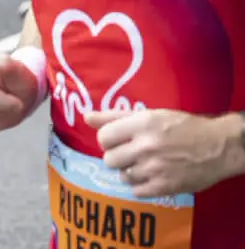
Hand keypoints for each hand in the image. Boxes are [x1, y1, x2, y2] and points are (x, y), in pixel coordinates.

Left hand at [86, 109, 244, 197]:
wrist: (219, 146)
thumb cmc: (182, 127)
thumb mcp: (150, 114)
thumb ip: (115, 116)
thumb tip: (86, 117)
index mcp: (142, 124)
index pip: (103, 137)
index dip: (108, 140)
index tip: (117, 140)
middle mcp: (146, 146)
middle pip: (109, 159)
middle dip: (117, 156)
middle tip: (131, 153)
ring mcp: (155, 168)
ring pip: (122, 176)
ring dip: (129, 171)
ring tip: (144, 165)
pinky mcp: (165, 187)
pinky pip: (136, 191)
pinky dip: (141, 186)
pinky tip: (151, 176)